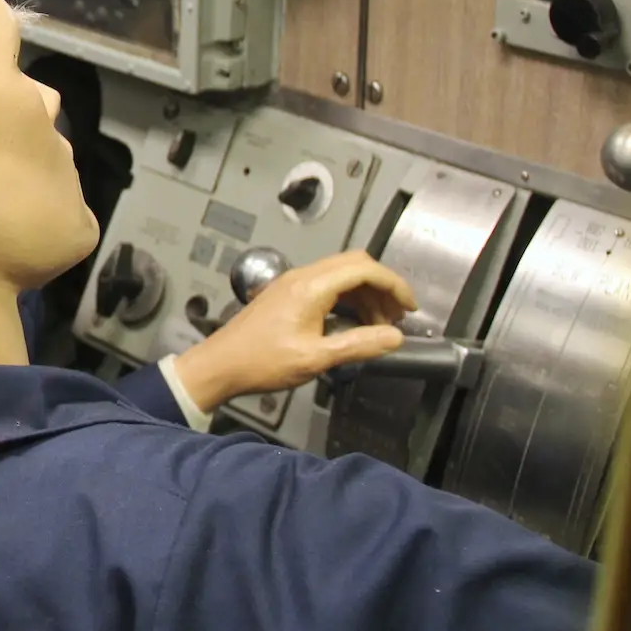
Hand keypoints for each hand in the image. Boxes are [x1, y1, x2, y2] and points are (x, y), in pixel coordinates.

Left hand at [171, 251, 417, 414]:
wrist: (220, 364)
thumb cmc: (263, 362)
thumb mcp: (315, 359)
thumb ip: (358, 345)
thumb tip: (395, 337)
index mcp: (310, 287)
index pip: (363, 268)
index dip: (393, 284)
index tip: (410, 308)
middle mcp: (302, 276)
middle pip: (354, 265)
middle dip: (382, 287)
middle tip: (397, 318)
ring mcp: (293, 283)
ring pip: (341, 275)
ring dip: (366, 295)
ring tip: (380, 326)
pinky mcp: (287, 293)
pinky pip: (327, 285)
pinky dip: (348, 299)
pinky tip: (355, 324)